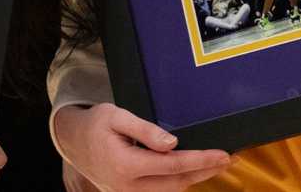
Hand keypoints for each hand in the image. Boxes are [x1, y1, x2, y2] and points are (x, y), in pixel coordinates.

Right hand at [51, 103, 231, 191]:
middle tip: (228, 159)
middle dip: (205, 171)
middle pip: (177, 183)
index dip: (201, 160)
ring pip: (171, 191)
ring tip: (214, 164)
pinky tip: (191, 172)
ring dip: (194, 179)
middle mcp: (128, 186)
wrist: (73, 142)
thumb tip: (172, 143)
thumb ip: (145, 130)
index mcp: (126, 165)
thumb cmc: (95, 125)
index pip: (173, 165)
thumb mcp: (116, 116)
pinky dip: (179, 183)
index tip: (222, 154)